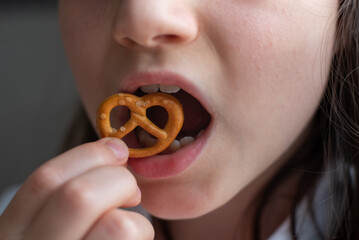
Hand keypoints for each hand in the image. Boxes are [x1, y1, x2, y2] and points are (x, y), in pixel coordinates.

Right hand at [0, 138, 153, 239]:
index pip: (45, 181)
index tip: (117, 150)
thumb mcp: (50, 225)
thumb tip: (114, 151)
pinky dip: (143, 235)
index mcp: (14, 235)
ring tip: (133, 226)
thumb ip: (68, 195)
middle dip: (119, 180)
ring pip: (119, 226)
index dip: (88, 155)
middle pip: (81, 196)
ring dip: (137, 218)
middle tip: (131, 191)